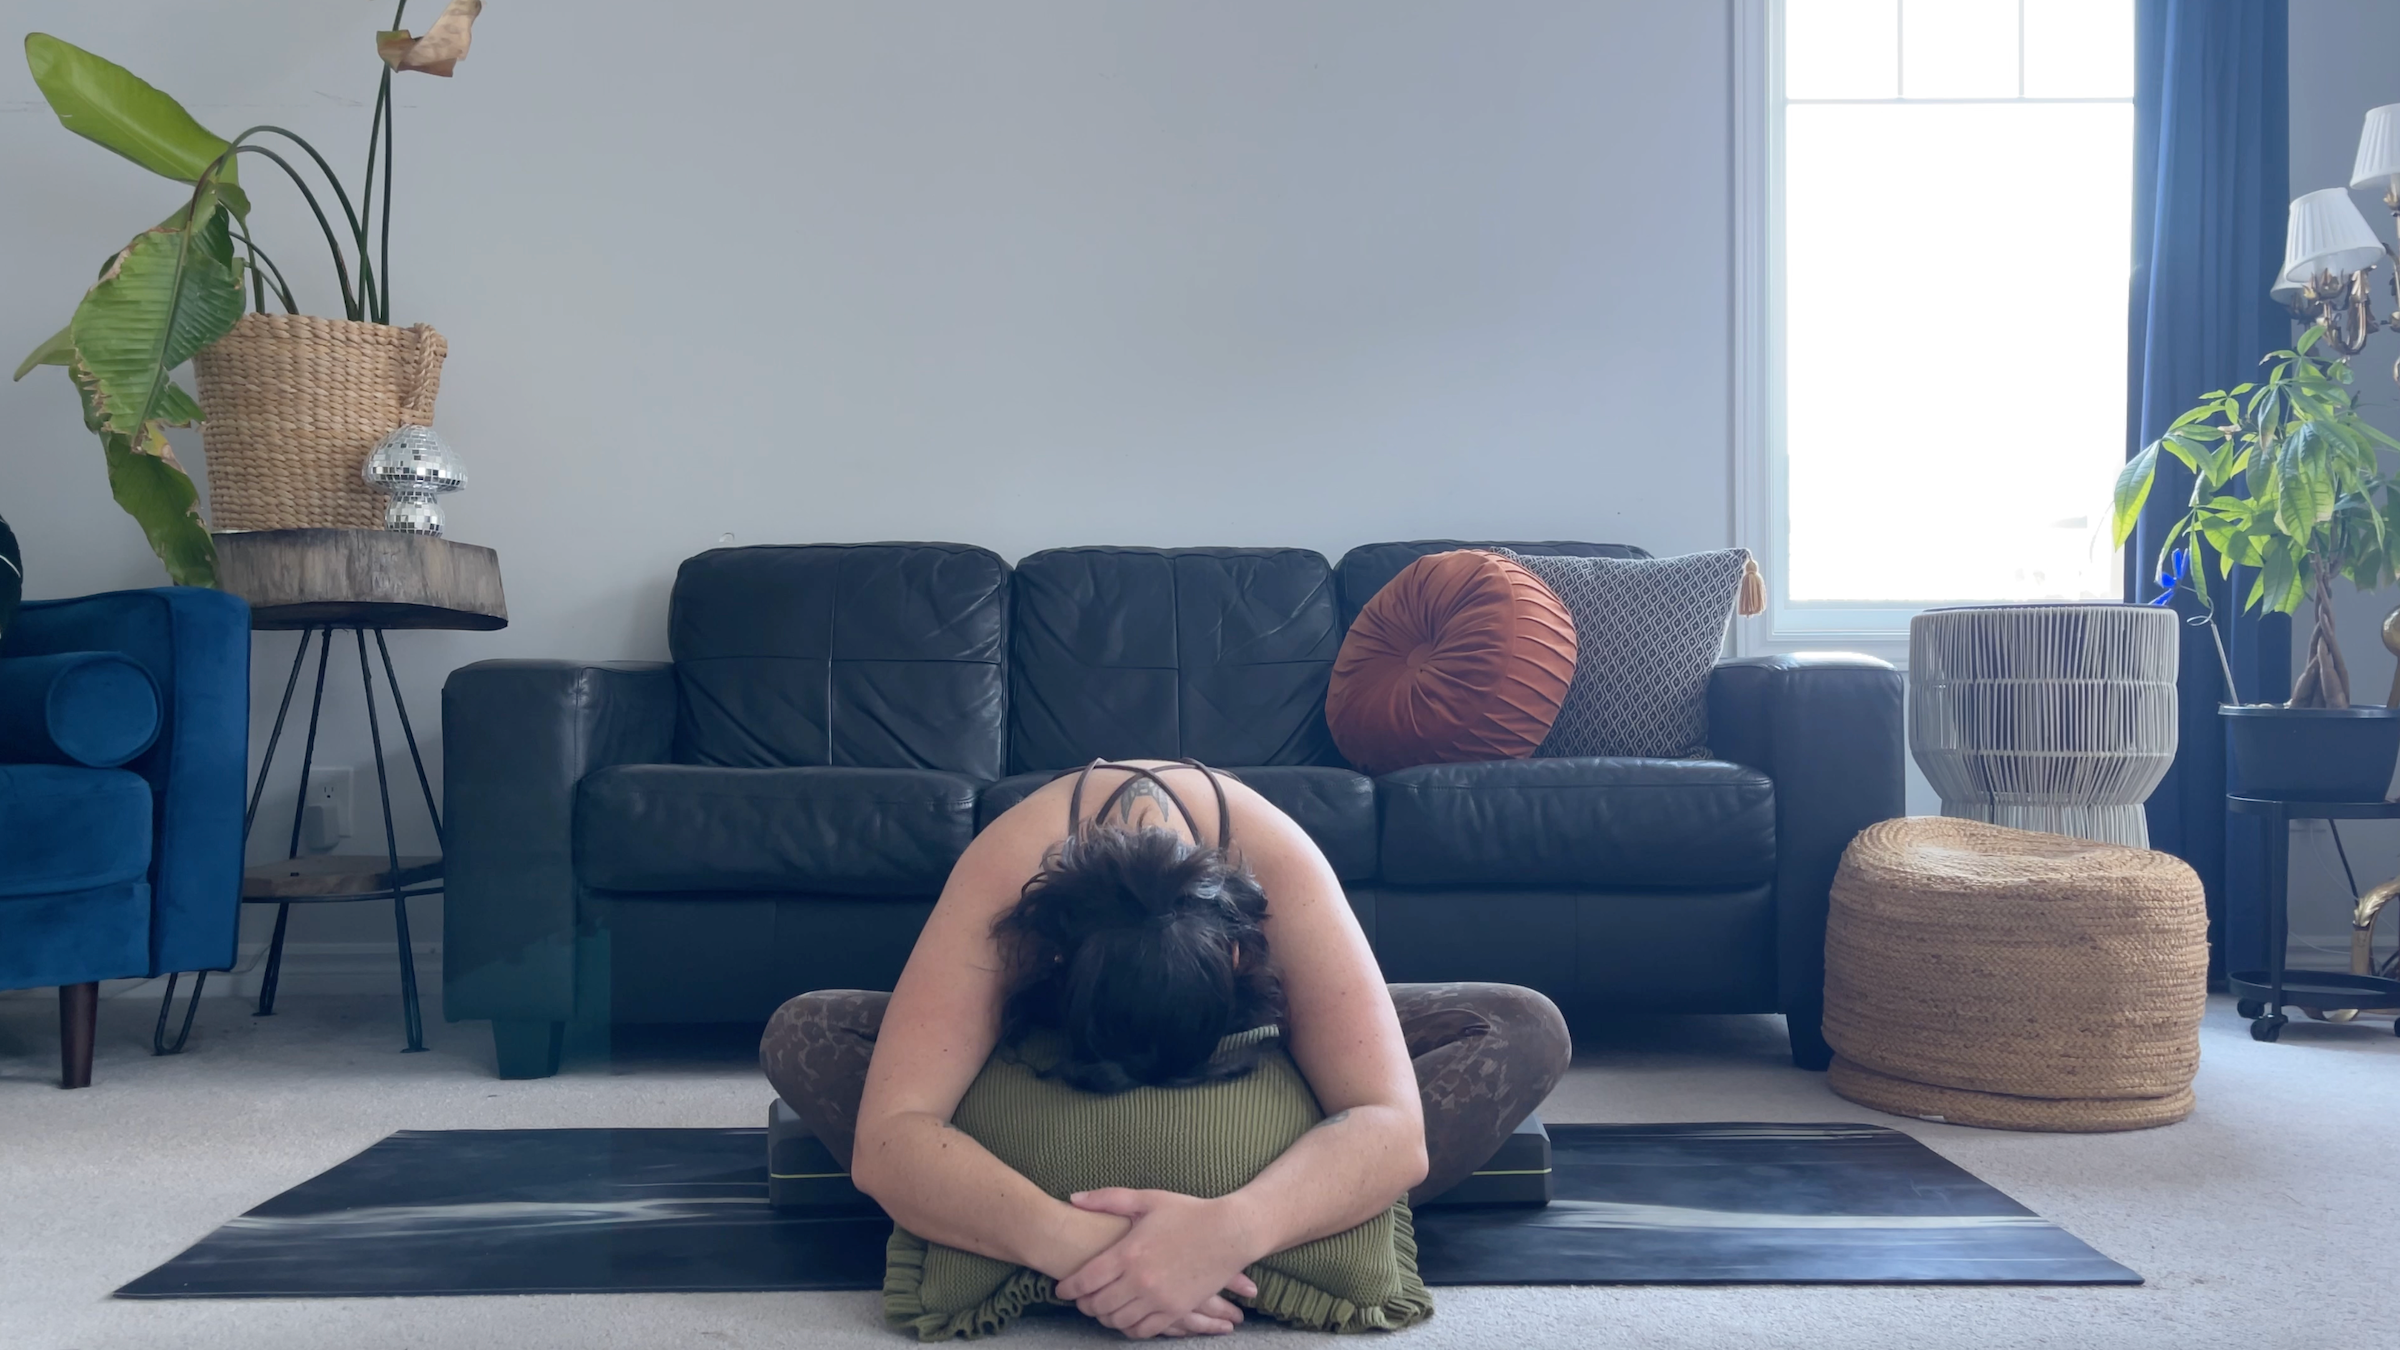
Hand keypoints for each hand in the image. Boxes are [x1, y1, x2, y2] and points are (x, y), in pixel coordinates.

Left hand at [1056, 1189, 1262, 1339]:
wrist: (1231, 1232)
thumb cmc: (1189, 1212)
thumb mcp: (1148, 1199)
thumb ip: (1108, 1199)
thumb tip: (1073, 1198)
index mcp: (1128, 1252)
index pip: (1085, 1279)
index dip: (1068, 1288)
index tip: (1062, 1289)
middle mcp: (1140, 1280)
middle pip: (1097, 1304)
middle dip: (1083, 1305)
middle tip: (1080, 1300)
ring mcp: (1158, 1298)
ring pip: (1118, 1321)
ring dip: (1104, 1318)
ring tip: (1102, 1309)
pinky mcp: (1176, 1310)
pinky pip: (1144, 1330)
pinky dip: (1129, 1328)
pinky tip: (1127, 1319)